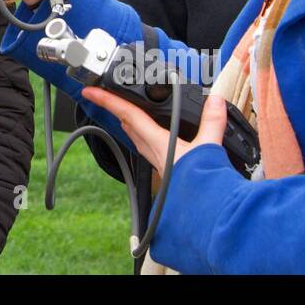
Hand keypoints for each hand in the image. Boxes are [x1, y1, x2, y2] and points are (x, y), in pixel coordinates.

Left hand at [81, 86, 227, 172]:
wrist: (203, 212)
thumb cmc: (200, 185)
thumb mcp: (208, 148)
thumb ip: (212, 122)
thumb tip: (215, 100)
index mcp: (157, 142)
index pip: (127, 115)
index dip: (108, 101)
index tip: (89, 92)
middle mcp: (152, 150)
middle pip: (127, 124)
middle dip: (115, 108)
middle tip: (105, 95)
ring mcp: (156, 160)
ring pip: (134, 135)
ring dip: (127, 121)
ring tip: (122, 110)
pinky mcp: (164, 167)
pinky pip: (145, 145)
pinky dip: (142, 134)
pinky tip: (148, 134)